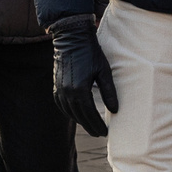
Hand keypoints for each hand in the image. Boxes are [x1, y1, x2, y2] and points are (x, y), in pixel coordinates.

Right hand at [48, 15, 118, 138]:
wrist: (71, 38)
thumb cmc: (91, 53)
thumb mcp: (104, 71)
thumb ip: (109, 92)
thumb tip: (115, 110)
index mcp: (80, 90)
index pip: (89, 114)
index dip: (97, 125)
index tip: (105, 132)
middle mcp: (67, 92)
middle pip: (79, 116)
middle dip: (90, 126)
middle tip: (100, 133)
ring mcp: (59, 90)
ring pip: (70, 112)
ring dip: (80, 121)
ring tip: (91, 126)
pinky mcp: (56, 86)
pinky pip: (62, 106)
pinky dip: (70, 113)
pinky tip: (77, 115)